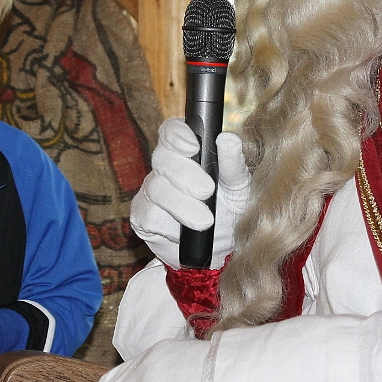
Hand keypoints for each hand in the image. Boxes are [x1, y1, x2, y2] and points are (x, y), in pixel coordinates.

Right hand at [130, 118, 250, 268]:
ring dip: (182, 206)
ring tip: (205, 222)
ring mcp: (151, 192)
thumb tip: (227, 138)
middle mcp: (165, 168)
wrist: (221, 250)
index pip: (172, 131)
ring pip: (156, 188)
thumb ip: (233, 164)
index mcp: (188, 153)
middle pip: (162, 158)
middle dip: (184, 175)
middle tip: (207, 192)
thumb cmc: (231, 211)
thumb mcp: (239, 188)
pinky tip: (184, 233)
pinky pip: (149, 215)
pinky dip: (170, 226)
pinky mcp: (142, 217)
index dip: (177, 135)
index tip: (193, 148)